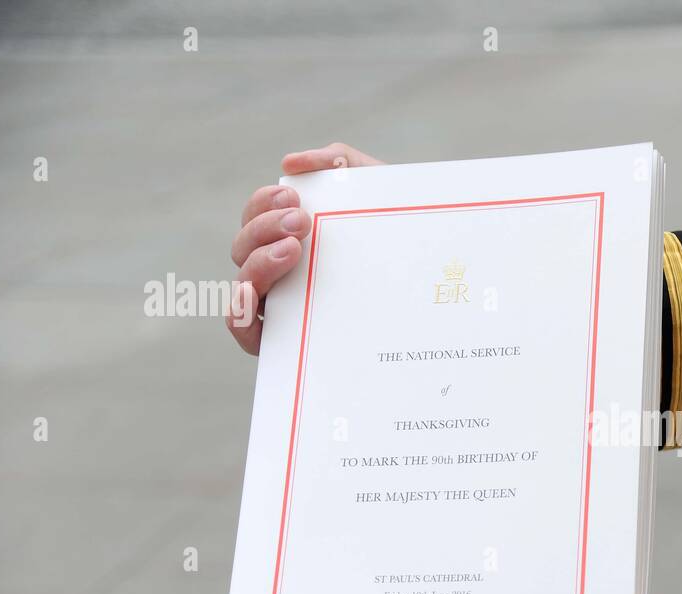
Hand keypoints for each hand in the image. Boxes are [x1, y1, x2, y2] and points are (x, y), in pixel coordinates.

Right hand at [226, 143, 382, 353]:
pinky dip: (238, 312)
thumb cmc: (399, 239)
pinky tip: (252, 292)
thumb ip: (341, 164)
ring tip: (293, 250)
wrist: (443, 285)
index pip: (256, 216)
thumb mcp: (378, 194)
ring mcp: (279, 308)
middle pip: (244, 247)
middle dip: (265, 228)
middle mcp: (279, 273)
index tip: (293, 197)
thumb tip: (291, 163)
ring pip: (244, 284)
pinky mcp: (284, 343)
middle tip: (301, 221)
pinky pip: (245, 332)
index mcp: (291, 238)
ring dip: (258, 262)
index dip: (264, 203)